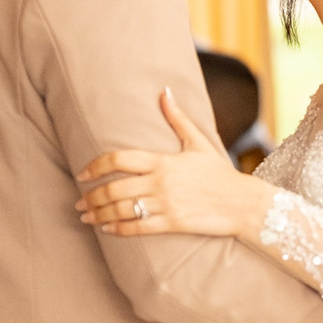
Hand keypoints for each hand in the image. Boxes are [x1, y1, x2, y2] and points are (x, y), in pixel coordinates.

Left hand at [77, 91, 270, 239]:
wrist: (242, 202)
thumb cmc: (219, 173)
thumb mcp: (198, 142)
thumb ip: (177, 118)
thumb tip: (164, 92)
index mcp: (162, 160)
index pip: (119, 159)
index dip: (96, 166)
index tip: (83, 173)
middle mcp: (160, 181)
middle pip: (114, 187)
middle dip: (92, 196)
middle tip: (80, 201)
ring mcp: (166, 203)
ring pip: (122, 209)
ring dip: (99, 214)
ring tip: (86, 217)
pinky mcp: (173, 223)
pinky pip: (138, 227)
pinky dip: (118, 229)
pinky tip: (107, 229)